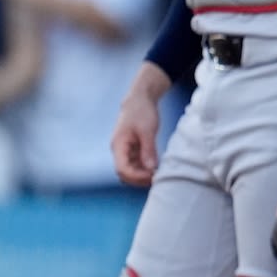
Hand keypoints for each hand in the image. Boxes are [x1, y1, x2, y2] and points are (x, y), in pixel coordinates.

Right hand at [111, 65, 168, 186]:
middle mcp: (119, 150)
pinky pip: (137, 163)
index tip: (152, 176)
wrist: (140, 98)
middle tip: (157, 179)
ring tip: (159, 175)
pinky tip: (157, 168)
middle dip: (139, 179)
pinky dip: (145, 168)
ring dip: (143, 175)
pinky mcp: (133, 148)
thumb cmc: (142, 111)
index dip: (136, 176)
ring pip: (131, 170)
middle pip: (125, 173)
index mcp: (118, 145)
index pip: (122, 169)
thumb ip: (148, 150)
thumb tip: (151, 169)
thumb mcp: (147, 130)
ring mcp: (126, 150)